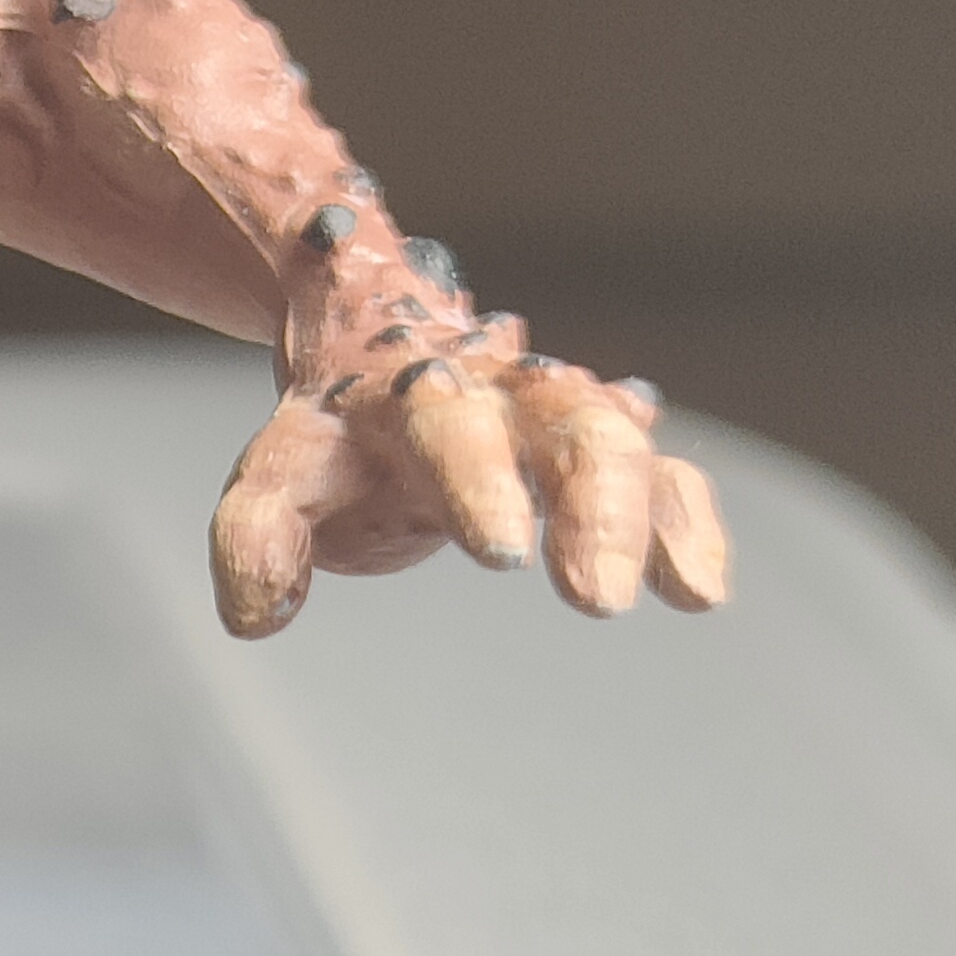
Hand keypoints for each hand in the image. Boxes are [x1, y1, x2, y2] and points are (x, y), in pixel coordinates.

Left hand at [211, 321, 730, 636]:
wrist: (383, 342)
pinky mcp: (604, 445)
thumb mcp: (283, 470)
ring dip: (646, 519)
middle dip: (592, 509)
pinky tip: (700, 590)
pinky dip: (686, 522)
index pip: (448, 429)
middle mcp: (501, 392)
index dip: (478, 482)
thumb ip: (258, 532)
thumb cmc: (339, 435)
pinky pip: (663, 473)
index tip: (503, 550)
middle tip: (596, 596)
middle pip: (565, 428)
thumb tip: (255, 613)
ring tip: (679, 593)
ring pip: (622, 444)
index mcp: (412, 394)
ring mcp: (558, 413)